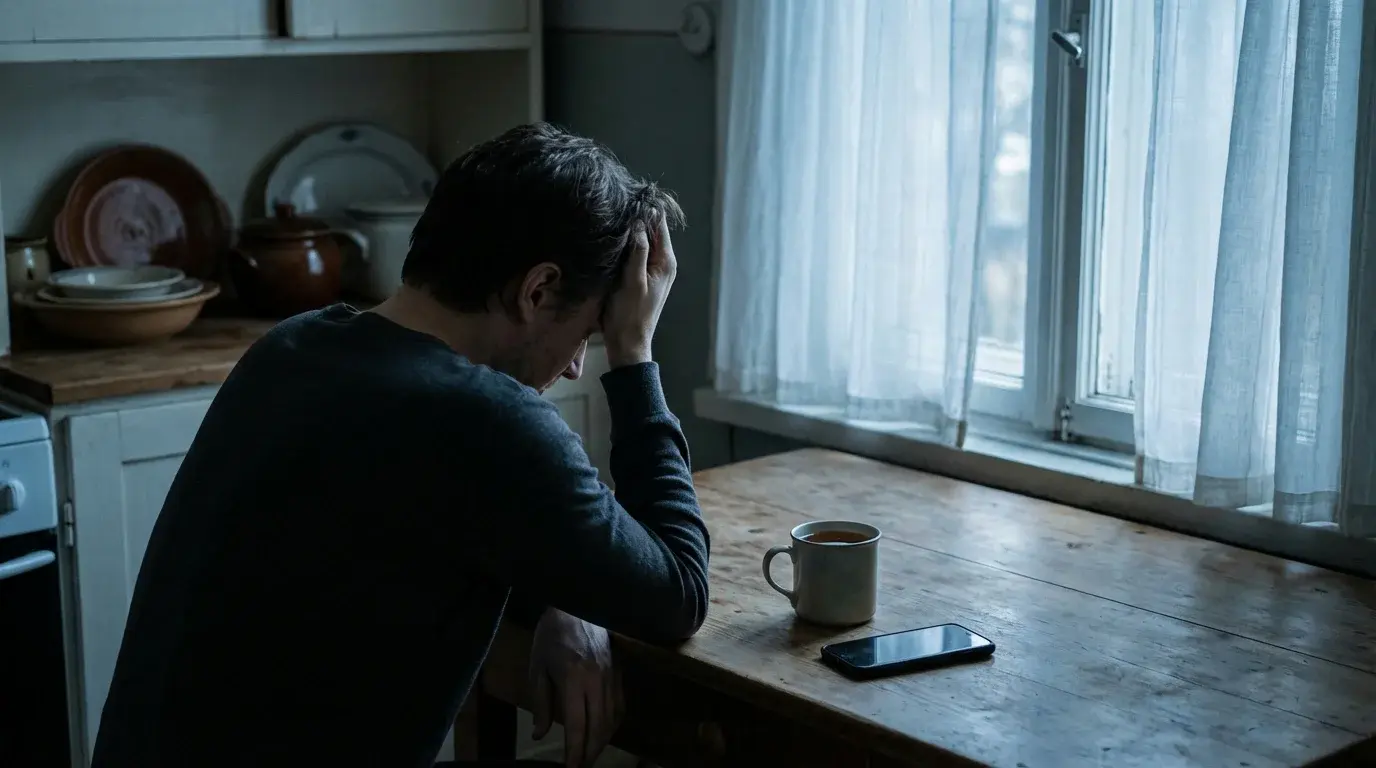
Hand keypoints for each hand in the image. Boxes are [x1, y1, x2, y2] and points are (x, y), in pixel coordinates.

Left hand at [528, 608, 623, 767]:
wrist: (575, 604)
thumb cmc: (550, 636)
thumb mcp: (537, 669)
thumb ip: (541, 703)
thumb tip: (541, 734)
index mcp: (573, 679)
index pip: (577, 725)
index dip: (574, 751)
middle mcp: (596, 680)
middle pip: (599, 727)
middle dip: (591, 752)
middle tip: (581, 766)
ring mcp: (611, 676)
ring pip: (613, 718)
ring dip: (603, 741)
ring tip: (591, 754)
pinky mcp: (618, 671)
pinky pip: (620, 704)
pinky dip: (614, 723)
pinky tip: (605, 731)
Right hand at [603, 212, 676, 367]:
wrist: (627, 343)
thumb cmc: (629, 314)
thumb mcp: (633, 280)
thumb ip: (638, 251)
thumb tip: (640, 222)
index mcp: (666, 262)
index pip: (659, 225)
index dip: (645, 211)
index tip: (627, 198)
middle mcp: (663, 263)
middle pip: (651, 231)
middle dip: (636, 219)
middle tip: (615, 205)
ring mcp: (652, 269)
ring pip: (642, 241)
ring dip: (629, 231)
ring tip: (611, 217)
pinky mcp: (640, 275)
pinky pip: (635, 253)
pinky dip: (625, 245)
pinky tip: (612, 239)